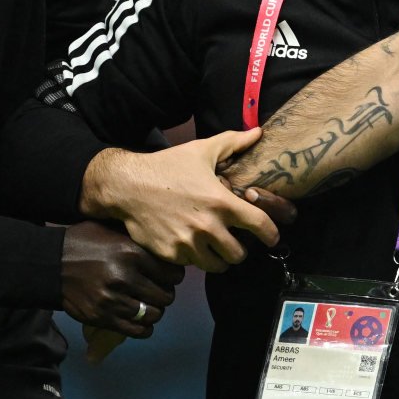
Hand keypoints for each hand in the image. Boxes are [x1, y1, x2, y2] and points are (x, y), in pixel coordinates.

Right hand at [59, 221, 182, 336]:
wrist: (49, 263)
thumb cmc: (84, 242)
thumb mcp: (112, 231)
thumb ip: (138, 240)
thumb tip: (166, 246)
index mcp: (131, 253)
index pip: (172, 274)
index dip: (174, 276)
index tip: (168, 276)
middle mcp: (124, 278)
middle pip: (165, 296)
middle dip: (164, 294)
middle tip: (156, 290)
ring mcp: (113, 300)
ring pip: (154, 315)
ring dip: (154, 311)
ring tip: (147, 304)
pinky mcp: (102, 318)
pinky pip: (138, 331)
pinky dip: (144, 327)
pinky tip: (139, 318)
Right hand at [81, 131, 290, 272]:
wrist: (126, 186)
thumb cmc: (167, 166)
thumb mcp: (201, 150)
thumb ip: (233, 142)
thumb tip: (258, 132)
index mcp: (221, 203)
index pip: (260, 226)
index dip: (271, 234)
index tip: (272, 238)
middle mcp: (207, 227)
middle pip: (239, 255)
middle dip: (240, 249)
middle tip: (234, 241)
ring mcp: (188, 244)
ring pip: (217, 266)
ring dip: (219, 258)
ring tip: (215, 247)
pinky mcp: (170, 255)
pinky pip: (191, 265)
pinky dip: (195, 258)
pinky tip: (191, 244)